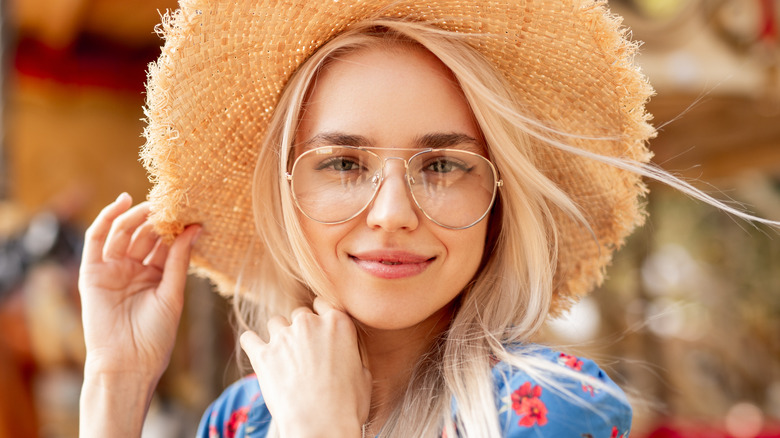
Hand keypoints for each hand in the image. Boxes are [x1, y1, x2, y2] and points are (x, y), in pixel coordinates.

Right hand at [78, 193, 200, 379]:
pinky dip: (107, 218)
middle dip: (156, 218)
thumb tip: (196, 228)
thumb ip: (179, 260)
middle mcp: (134, 270)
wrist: (127, 363)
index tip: (189, 208)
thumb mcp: (172, 293)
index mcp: (157, 276)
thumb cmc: (155, 336)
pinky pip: (96, 239)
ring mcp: (113, 269)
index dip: (175, 227)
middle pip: (144, 235)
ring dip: (136, 216)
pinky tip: (123, 202)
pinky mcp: (92, 272)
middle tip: (170, 202)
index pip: (165, 244)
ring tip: (152, 204)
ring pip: (123, 233)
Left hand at [240, 297, 371, 437]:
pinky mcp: (262, 354)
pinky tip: (255, 350)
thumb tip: (348, 356)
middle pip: (300, 314)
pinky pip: (249, 338)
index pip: (323, 304)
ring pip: (275, 323)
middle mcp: (309, 323)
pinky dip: (252, 343)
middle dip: (301, 329)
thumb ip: (352, 354)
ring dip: (279, 336)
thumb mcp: (364, 374)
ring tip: (283, 355)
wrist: (321, 425)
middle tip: (304, 351)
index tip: (319, 328)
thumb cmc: (347, 405)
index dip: (320, 316)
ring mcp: (283, 337)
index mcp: (338, 323)